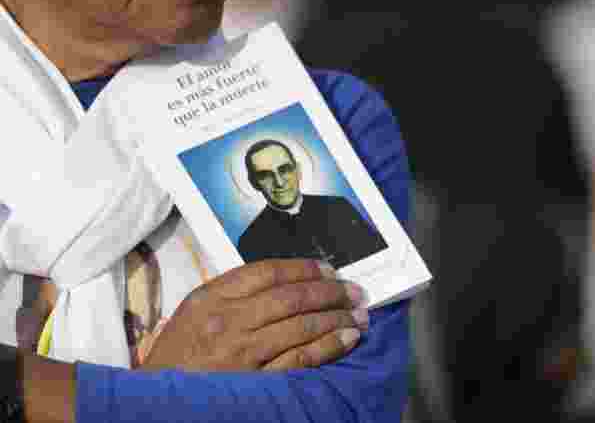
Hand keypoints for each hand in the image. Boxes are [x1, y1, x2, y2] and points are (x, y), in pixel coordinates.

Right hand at [140, 259, 368, 371]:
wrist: (157, 404)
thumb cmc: (179, 355)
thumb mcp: (196, 311)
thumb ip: (233, 291)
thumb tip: (287, 279)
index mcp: (212, 297)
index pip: (269, 272)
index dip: (306, 268)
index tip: (330, 270)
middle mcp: (228, 320)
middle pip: (292, 296)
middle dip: (330, 291)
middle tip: (355, 291)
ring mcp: (243, 351)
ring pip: (302, 325)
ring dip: (337, 316)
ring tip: (359, 314)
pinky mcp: (256, 380)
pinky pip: (301, 358)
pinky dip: (329, 345)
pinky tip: (347, 338)